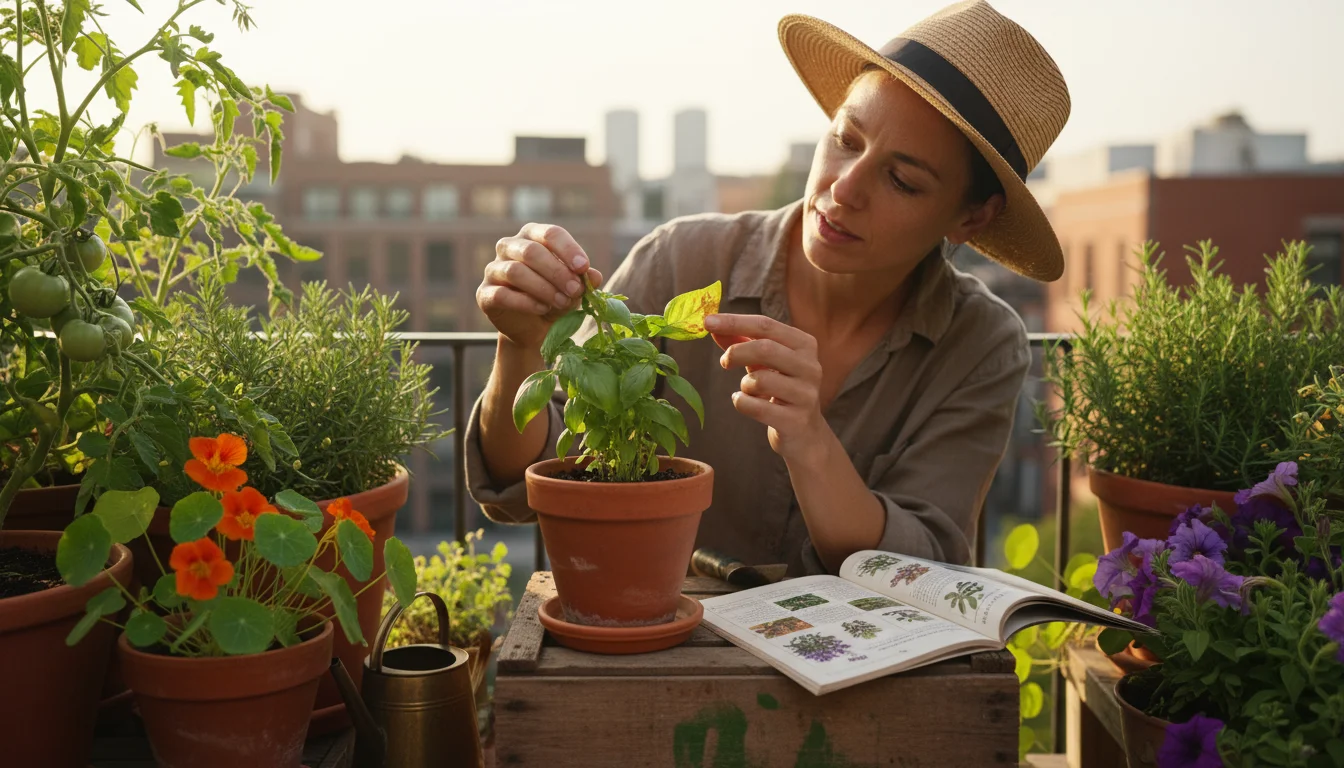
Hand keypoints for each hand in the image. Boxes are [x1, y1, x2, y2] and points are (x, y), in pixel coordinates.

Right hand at [476, 223, 603, 348]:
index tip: (583, 268)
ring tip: (562, 302)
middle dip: (557, 272)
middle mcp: (509, 247)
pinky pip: (502, 294)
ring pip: (515, 271)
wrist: (534, 328)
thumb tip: (594, 276)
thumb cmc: (556, 298)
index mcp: (532, 236)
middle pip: (531, 251)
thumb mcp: (574, 288)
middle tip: (576, 290)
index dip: (568, 249)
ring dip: (543, 288)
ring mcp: (493, 269)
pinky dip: (525, 302)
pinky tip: (542, 309)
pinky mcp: (484, 293)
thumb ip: (584, 279)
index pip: (550, 233)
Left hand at [705, 313, 828, 462]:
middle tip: (724, 362)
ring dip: (744, 385)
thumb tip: (711, 324)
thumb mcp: (763, 362)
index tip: (707, 321)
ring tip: (747, 390)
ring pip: (760, 380)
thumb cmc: (781, 389)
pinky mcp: (796, 420)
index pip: (766, 325)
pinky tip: (744, 403)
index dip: (734, 322)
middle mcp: (810, 367)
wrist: (804, 432)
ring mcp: (806, 395)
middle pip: (765, 348)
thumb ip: (740, 341)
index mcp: (804, 345)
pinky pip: (756, 407)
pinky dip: (742, 403)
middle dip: (736, 353)